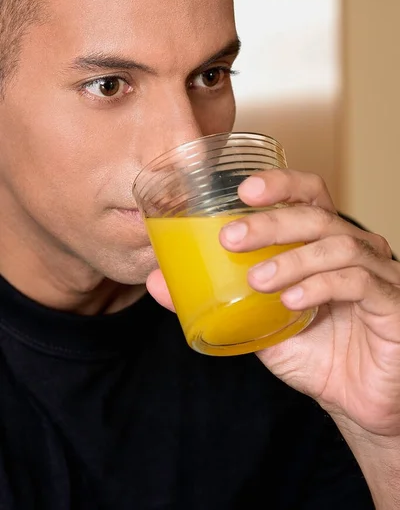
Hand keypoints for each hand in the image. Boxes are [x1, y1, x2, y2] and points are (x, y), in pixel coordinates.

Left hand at [147, 169, 399, 437]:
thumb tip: (159, 280)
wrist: (353, 400)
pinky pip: (357, 281)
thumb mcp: (255, 321)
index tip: (242, 189)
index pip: (308, 194)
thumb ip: (215, 297)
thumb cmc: (311, 350)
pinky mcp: (391, 301)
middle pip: (315, 214)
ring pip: (336, 244)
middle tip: (231, 237)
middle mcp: (354, 247)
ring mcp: (377, 271)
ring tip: (256, 278)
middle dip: (271, 222)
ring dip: (291, 258)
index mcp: (323, 241)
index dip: (280, 184)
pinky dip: (321, 286)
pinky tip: (293, 301)